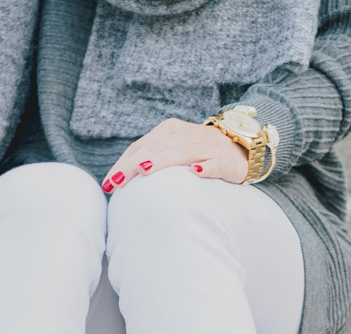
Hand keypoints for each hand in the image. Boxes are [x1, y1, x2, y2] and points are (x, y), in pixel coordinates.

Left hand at [100, 118, 248, 192]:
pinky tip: (196, 172)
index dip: (123, 164)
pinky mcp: (226, 159)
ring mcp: (206, 146)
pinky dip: (207, 167)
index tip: (108, 185)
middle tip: (118, 181)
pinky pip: (215, 162)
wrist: (242, 147)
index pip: (141, 147)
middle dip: (134, 164)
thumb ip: (149, 161)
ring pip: (181, 152)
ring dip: (162, 160)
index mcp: (168, 131)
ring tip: (144, 171)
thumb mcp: (172, 152)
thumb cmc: (198, 154)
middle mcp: (185, 135)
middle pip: (155, 148)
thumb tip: (118, 183)